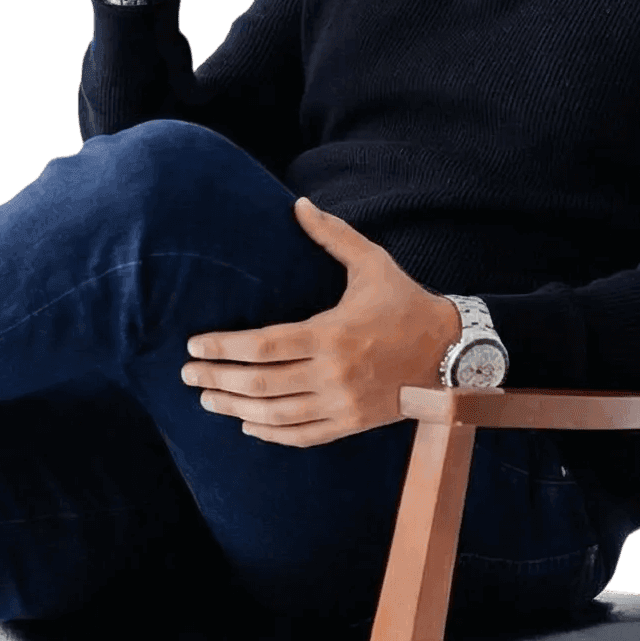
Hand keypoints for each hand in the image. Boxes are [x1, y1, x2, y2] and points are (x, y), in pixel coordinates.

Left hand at [181, 198, 461, 446]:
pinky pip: (302, 436)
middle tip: (187, 375)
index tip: (194, 346)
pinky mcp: (352, 423)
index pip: (262, 346)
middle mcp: (334, 373)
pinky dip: (270, 433)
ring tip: (207, 399)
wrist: (452, 351)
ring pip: (275, 414)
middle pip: (260, 383)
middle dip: (216, 380)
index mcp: (332, 333)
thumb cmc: (406, 304)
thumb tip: (297, 204)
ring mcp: (343, 404)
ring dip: (234, 408)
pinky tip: (247, 424)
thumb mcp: (372, 263)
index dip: (222, 347)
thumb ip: (332, 236)